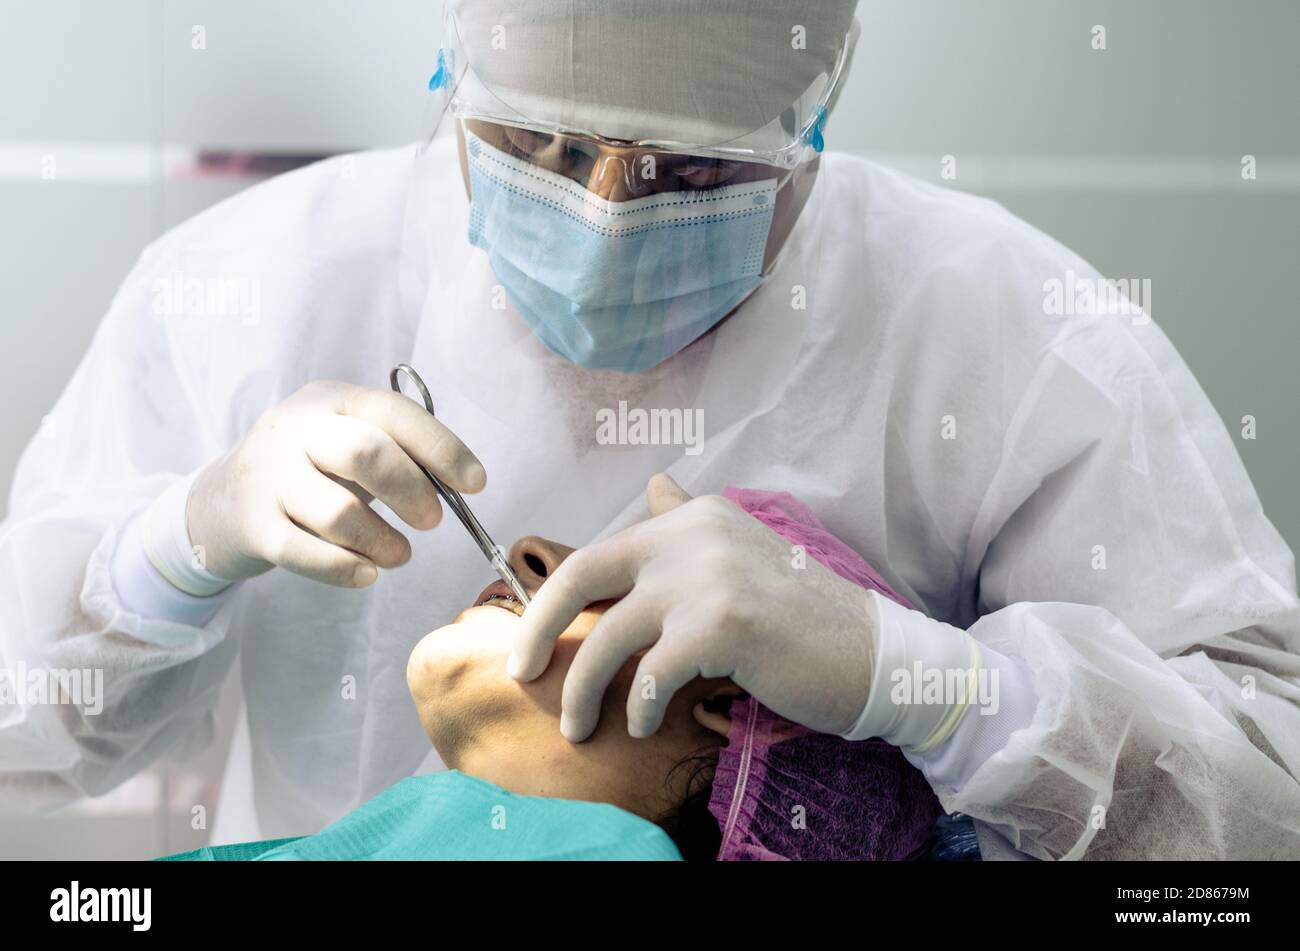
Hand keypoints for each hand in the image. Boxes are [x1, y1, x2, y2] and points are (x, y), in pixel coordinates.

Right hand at [187, 380, 484, 585]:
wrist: (221, 502)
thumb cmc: (310, 471)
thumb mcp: (347, 442)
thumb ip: (398, 452)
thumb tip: (460, 484)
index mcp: (331, 399)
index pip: (394, 412)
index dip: (442, 448)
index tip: (477, 483)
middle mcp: (295, 429)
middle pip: (364, 453)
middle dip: (411, 491)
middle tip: (432, 521)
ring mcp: (268, 477)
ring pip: (336, 513)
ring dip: (382, 541)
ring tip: (399, 555)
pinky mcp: (252, 526)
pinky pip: (305, 554)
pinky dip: (345, 569)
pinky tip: (368, 573)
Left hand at [507, 474, 877, 740]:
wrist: (871, 653)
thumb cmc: (801, 618)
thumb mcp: (742, 551)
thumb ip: (690, 519)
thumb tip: (654, 486)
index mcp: (694, 517)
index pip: (602, 551)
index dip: (558, 597)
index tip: (536, 635)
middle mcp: (694, 534)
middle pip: (583, 575)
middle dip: (538, 626)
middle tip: (519, 670)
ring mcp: (707, 577)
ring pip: (611, 637)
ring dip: (583, 690)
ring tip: (576, 726)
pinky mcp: (721, 625)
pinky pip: (652, 674)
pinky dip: (639, 706)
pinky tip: (642, 723)